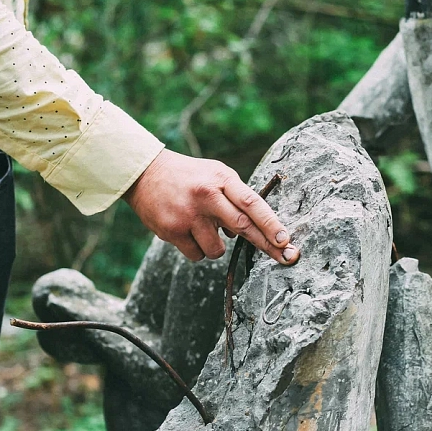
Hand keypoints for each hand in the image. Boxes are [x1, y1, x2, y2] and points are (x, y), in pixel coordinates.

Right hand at [123, 149, 299, 264]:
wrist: (145, 173)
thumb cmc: (189, 176)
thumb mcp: (216, 174)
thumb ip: (237, 197)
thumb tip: (255, 231)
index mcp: (221, 179)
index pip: (251, 203)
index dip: (270, 223)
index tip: (285, 239)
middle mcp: (206, 196)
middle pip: (242, 227)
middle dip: (266, 245)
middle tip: (286, 257)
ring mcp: (188, 215)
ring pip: (218, 249)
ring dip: (216, 245)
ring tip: (203, 227)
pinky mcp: (171, 231)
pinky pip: (197, 255)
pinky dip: (197, 249)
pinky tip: (188, 232)